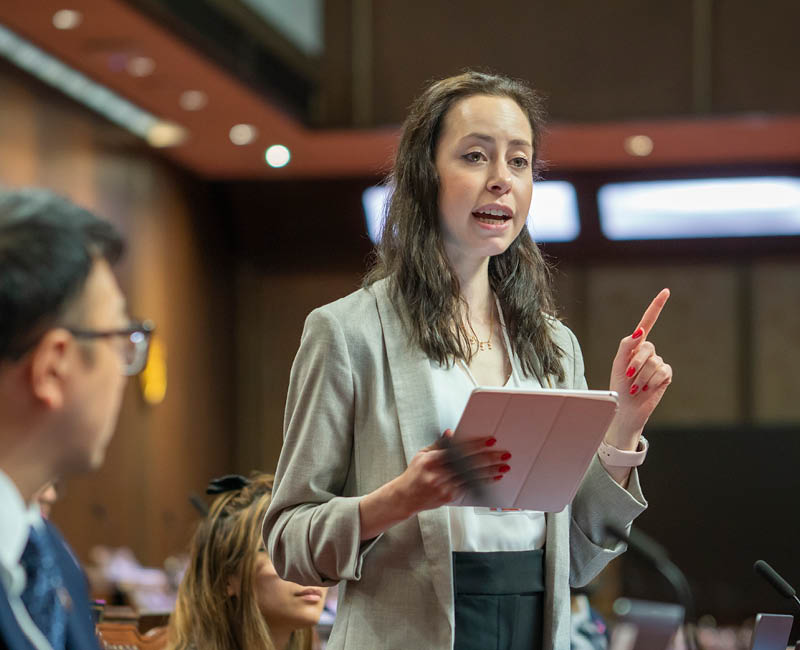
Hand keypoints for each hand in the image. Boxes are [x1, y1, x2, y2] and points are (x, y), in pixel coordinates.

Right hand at [393, 430, 510, 516]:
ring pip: (472, 478)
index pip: (458, 450)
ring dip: (489, 472)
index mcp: (431, 460)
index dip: (475, 445)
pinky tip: (492, 478)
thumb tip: (452, 432)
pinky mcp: (449, 497)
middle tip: (503, 454)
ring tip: (503, 467)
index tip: (489, 441)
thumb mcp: (422, 454)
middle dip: (488, 459)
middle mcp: (438, 474)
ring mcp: (443, 487)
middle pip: (468, 465)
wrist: (406, 497)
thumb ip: (439, 444)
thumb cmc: (415, 474)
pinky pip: (469, 488)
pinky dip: (482, 482)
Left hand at [606, 288, 672, 448]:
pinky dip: (651, 382)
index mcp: (635, 346)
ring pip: (654, 362)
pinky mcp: (666, 375)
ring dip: (641, 377)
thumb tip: (639, 332)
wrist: (625, 409)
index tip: (666, 291)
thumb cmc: (618, 387)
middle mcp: (648, 352)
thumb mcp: (617, 363)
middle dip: (635, 363)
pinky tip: (646, 389)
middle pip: (647, 347)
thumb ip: (626, 345)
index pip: (647, 323)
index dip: (656, 307)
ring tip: (635, 387)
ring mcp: (658, 363)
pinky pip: (662, 372)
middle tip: (627, 377)